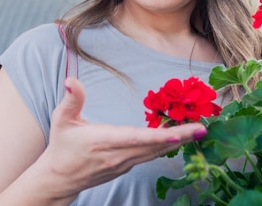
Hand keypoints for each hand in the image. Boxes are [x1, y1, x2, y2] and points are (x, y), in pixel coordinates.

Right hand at [35, 77, 206, 199]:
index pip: (136, 138)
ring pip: (156, 152)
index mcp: (104, 141)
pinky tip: (180, 137)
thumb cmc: (62, 147)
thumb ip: (71, 100)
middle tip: (203, 128)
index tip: (179, 134)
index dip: (159, 137)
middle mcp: (119, 154)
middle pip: (154, 146)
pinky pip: (151, 155)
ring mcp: (125, 162)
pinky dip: (166, 146)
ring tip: (198, 130)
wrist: (59, 179)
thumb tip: (71, 81)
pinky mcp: (127, 166)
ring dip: (178, 141)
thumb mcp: (62, 120)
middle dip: (181, 137)